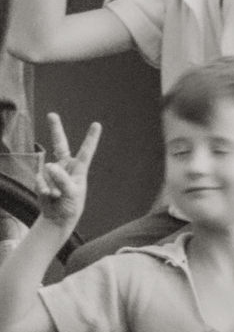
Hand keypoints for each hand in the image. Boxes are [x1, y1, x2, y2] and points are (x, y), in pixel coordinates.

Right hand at [35, 113, 101, 228]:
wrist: (57, 217)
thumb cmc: (71, 205)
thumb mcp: (72, 194)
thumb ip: (62, 179)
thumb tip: (50, 165)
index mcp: (79, 168)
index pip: (86, 151)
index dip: (91, 138)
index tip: (97, 124)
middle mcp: (66, 166)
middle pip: (59, 144)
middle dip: (55, 129)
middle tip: (52, 114)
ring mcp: (52, 171)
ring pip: (47, 171)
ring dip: (50, 185)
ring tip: (57, 195)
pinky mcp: (41, 177)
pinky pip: (39, 179)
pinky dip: (42, 188)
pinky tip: (48, 195)